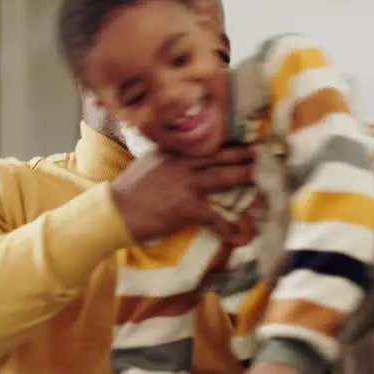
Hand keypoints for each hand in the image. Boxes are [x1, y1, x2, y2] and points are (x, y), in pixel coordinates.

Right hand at [112, 145, 255, 243]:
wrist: (114, 212)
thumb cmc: (127, 192)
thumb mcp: (147, 164)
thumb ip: (166, 159)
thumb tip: (180, 159)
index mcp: (170, 152)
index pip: (201, 144)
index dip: (222, 142)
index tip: (239, 139)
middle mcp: (179, 163)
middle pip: (216, 154)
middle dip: (240, 152)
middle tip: (260, 151)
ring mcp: (184, 184)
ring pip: (220, 176)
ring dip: (242, 174)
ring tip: (259, 174)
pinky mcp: (186, 207)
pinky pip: (212, 217)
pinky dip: (226, 227)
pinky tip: (237, 234)